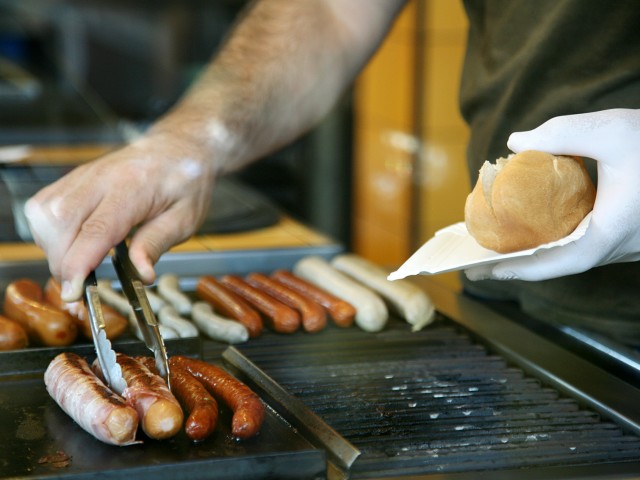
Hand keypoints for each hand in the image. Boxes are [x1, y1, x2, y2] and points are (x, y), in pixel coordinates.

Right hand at [25, 133, 215, 300]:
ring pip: (44, 214)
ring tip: (79, 261)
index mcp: (133, 188)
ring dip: (52, 247)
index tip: (73, 292)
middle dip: (62, 261)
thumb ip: (157, 244)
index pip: (96, 230)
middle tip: (81, 283)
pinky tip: (71, 242)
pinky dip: (48, 231)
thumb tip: (143, 275)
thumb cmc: (185, 182)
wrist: (178, 148)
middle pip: (60, 222)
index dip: (78, 264)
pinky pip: (44, 206)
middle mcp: (101, 178)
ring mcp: (83, 175)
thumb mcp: (185, 219)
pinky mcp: (74, 178)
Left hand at [465, 108, 639, 281]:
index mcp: (614, 233)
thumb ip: (561, 133)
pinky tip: (534, 225)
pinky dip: (555, 238)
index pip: (558, 262)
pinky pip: (584, 242)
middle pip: (558, 262)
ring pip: (572, 254)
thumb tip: (515, 142)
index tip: (483, 272)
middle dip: (517, 264)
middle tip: (477, 259)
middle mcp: (619, 247)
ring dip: (534, 252)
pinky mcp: (627, 235)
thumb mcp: (615, 130)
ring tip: (496, 243)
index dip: (518, 270)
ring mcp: (624, 244)